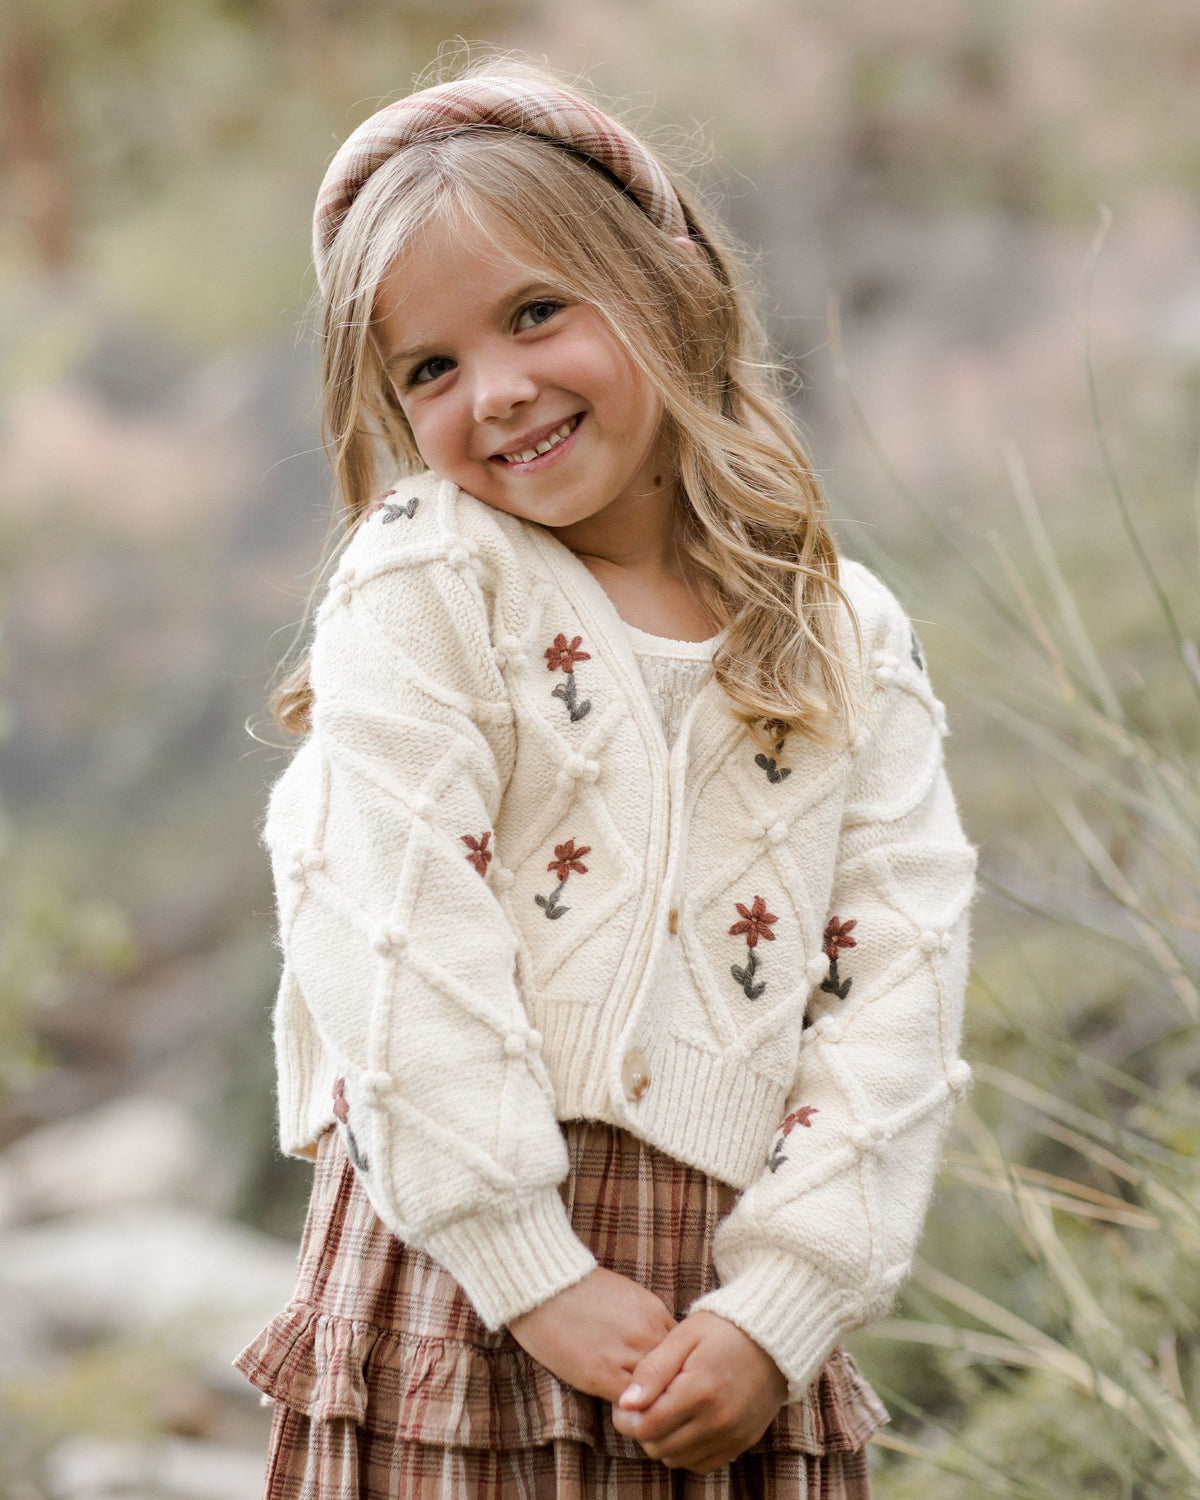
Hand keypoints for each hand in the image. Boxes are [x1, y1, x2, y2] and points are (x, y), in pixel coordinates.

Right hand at [507, 1266, 676, 1402]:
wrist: (543, 1284)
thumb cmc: (579, 1287)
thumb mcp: (626, 1295)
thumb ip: (647, 1321)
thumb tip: (659, 1345)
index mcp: (655, 1311)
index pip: (681, 1351)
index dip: (674, 1367)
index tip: (665, 1376)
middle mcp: (647, 1333)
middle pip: (675, 1373)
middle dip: (668, 1387)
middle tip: (658, 1399)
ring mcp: (627, 1354)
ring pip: (656, 1392)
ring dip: (651, 1401)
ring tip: (642, 1406)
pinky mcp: (602, 1374)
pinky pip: (631, 1403)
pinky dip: (631, 1409)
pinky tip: (624, 1408)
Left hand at [610, 1310, 787, 1472]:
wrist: (772, 1338)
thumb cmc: (723, 1329)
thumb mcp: (683, 1336)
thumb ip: (652, 1370)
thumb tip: (626, 1402)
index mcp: (699, 1390)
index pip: (646, 1426)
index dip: (625, 1417)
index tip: (624, 1401)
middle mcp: (717, 1421)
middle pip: (657, 1446)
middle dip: (641, 1429)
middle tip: (642, 1404)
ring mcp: (732, 1436)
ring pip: (676, 1459)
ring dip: (662, 1440)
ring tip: (665, 1410)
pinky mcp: (742, 1443)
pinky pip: (700, 1463)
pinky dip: (685, 1450)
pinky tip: (685, 1423)